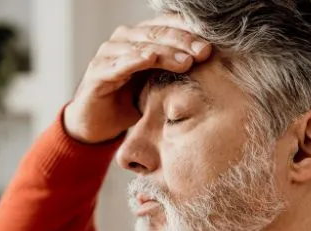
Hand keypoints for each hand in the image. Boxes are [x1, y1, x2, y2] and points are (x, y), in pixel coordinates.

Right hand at [64, 18, 211, 143]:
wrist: (99, 124)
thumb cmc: (131, 100)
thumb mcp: (159, 82)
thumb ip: (178, 68)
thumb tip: (213, 62)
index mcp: (141, 37)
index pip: (168, 25)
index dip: (190, 32)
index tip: (213, 43)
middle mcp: (124, 39)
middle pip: (157, 32)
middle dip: (183, 41)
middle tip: (204, 51)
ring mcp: (109, 53)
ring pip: (141, 45)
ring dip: (165, 51)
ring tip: (185, 60)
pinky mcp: (97, 72)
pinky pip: (118, 63)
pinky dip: (134, 59)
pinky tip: (149, 58)